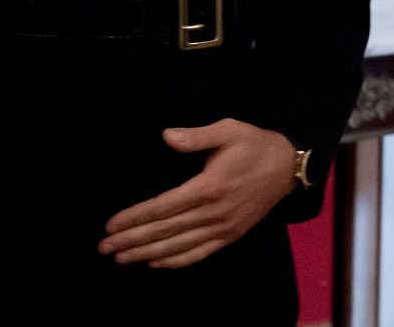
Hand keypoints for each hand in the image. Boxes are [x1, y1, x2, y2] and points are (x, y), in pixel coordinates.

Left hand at [98, 119, 295, 268]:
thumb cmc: (255, 145)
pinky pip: (199, 252)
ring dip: (147, 253)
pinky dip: (176, 261)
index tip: (111, 225)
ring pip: (179, 246)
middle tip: (104, 248)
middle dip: (132, 240)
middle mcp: (215, 211)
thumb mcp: (229, 130)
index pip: (164, 206)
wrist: (288, 167)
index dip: (135, 217)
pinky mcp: (232, 235)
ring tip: (121, 259)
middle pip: (166, 230)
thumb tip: (166, 136)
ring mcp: (224, 227)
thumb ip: (197, 136)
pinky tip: (155, 263)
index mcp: (210, 186)